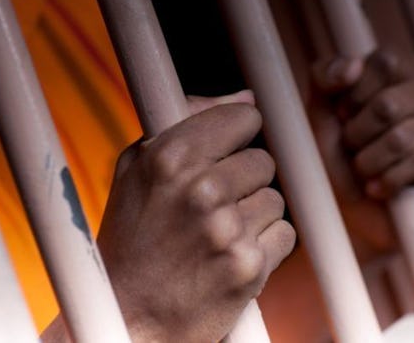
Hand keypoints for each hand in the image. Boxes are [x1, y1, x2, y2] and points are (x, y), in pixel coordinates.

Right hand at [97, 93, 295, 341]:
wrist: (129, 315)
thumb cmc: (131, 238)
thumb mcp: (137, 169)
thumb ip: (186, 120)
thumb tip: (246, 98)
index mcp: (171, 157)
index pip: (244, 118)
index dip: (236, 136)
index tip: (225, 153)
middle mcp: (201, 189)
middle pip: (263, 161)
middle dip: (243, 182)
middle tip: (212, 206)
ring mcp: (228, 230)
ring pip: (275, 200)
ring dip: (253, 216)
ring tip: (216, 236)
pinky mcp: (249, 267)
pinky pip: (284, 235)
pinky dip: (265, 246)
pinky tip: (231, 256)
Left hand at [314, 48, 413, 199]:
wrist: (358, 212)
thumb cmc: (340, 157)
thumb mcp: (319, 112)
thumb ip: (324, 77)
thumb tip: (353, 65)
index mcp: (404, 68)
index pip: (385, 62)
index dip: (354, 96)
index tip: (342, 118)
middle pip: (388, 104)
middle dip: (357, 136)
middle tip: (353, 151)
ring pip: (402, 138)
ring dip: (370, 163)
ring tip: (365, 171)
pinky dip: (391, 180)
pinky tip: (381, 188)